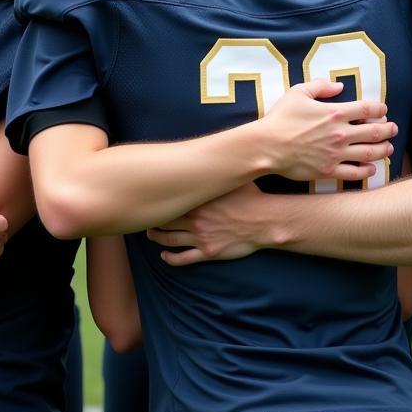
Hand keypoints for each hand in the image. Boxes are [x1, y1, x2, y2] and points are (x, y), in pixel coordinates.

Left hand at [148, 182, 266, 265]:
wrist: (265, 221)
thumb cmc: (252, 198)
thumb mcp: (233, 180)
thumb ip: (219, 172)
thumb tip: (213, 153)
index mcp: (198, 201)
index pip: (169, 200)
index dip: (157, 200)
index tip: (150, 197)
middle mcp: (195, 219)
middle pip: (165, 221)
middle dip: (153, 220)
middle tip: (145, 218)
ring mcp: (200, 237)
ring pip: (170, 239)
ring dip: (157, 238)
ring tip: (151, 235)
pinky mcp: (208, 252)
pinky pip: (184, 258)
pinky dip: (171, 258)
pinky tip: (164, 257)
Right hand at [258, 78, 394, 182]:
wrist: (267, 146)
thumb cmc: (280, 118)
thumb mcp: (298, 93)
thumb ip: (320, 86)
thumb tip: (339, 85)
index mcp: (335, 112)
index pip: (367, 109)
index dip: (380, 109)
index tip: (383, 111)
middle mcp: (341, 134)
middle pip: (375, 132)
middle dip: (388, 130)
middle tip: (393, 128)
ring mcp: (336, 154)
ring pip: (370, 153)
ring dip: (383, 150)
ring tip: (389, 148)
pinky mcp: (329, 170)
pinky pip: (354, 172)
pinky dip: (367, 171)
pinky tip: (371, 168)